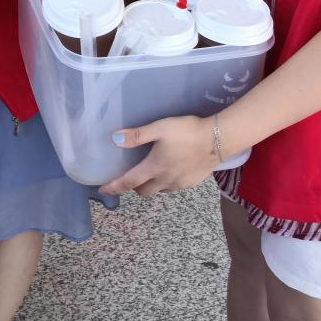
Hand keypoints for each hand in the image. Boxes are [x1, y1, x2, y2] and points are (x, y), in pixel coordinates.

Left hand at [100, 115, 219, 197]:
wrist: (219, 140)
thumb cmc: (187, 132)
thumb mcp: (159, 128)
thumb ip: (137, 136)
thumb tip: (114, 140)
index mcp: (154, 168)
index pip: (129, 182)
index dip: (114, 187)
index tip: (102, 190)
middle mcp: (165, 181)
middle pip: (144, 191)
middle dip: (134, 187)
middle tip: (130, 176)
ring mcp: (179, 184)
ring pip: (159, 190)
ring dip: (151, 185)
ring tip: (150, 172)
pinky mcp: (192, 183)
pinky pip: (172, 188)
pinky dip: (165, 183)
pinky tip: (170, 170)